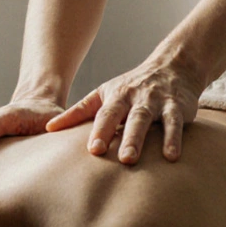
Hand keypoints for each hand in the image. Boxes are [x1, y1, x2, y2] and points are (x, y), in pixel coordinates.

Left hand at [46, 55, 203, 164]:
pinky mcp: (177, 107)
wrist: (173, 66)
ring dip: (142, 139)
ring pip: (148, 120)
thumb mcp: (104, 94)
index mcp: (116, 96)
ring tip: (134, 160)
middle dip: (123, 138)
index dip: (99, 131)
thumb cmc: (132, 88)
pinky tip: (171, 157)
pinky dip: (173, 139)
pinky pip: (175, 124)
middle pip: (128, 118)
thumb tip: (49, 128)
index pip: (105, 114)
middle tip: (117, 158)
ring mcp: (157, 102)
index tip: (93, 150)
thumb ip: (79, 112)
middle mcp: (136, 98)